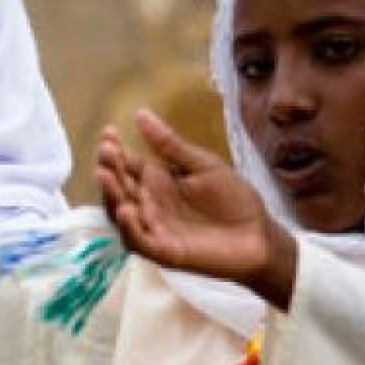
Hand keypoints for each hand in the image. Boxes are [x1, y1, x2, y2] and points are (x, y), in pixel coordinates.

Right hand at [96, 110, 297, 308]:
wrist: (258, 236)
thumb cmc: (233, 199)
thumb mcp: (203, 165)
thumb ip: (170, 145)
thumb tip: (140, 114)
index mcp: (156, 181)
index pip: (126, 164)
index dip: (114, 150)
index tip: (108, 132)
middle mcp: (147, 203)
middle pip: (119, 187)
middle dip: (109, 170)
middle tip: (106, 153)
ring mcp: (152, 228)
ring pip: (121, 213)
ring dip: (111, 196)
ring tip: (106, 176)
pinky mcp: (161, 251)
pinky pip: (138, 240)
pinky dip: (129, 227)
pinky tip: (126, 210)